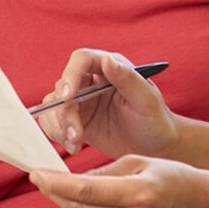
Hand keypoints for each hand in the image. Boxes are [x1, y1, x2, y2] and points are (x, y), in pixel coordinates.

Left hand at [30, 156, 208, 207]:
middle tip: (47, 180)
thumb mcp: (139, 162)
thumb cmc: (171, 179)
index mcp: (141, 193)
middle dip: (59, 194)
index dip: (56, 183)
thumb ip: (102, 172)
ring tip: (82, 193)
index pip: (86, 190)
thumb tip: (70, 182)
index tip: (35, 174)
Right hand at [37, 49, 177, 157]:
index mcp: (109, 67)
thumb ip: (127, 78)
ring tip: (76, 144)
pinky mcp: (75, 120)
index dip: (70, 76)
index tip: (68, 98)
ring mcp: (81, 101)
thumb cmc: (156, 120)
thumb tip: (107, 60)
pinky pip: (53, 122)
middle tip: (75, 135)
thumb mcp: (146, 100)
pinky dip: (57, 135)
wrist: (155, 147)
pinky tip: (75, 147)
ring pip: (53, 105)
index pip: (81, 60)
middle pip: (62, 86)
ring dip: (58, 126)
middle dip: (64, 112)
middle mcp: (91, 80)